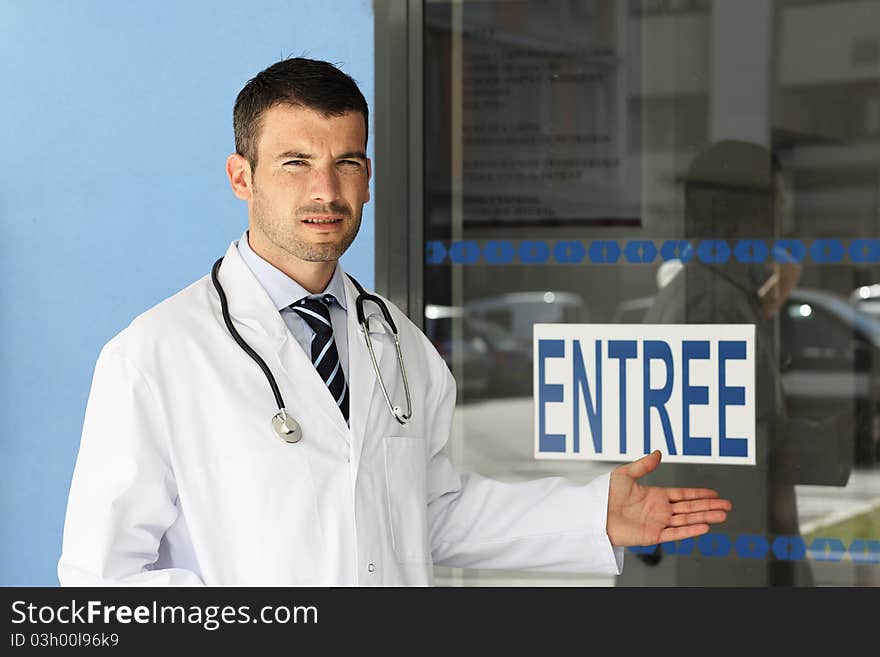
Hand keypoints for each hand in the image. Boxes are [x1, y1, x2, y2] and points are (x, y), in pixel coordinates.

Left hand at [606, 450, 731, 546]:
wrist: (595, 513)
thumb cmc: (605, 495)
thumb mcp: (625, 474)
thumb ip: (644, 464)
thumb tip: (658, 452)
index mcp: (655, 496)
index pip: (683, 494)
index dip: (699, 494)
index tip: (715, 493)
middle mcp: (659, 510)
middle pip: (690, 507)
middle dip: (709, 506)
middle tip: (727, 505)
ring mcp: (658, 523)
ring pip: (687, 520)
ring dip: (705, 517)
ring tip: (723, 515)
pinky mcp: (653, 536)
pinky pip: (675, 533)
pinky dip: (690, 531)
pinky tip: (704, 527)